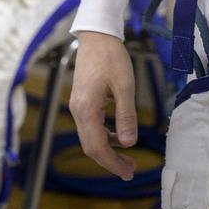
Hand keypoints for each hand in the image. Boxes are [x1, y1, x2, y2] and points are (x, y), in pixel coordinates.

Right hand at [69, 31, 137, 179]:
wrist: (96, 35)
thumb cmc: (111, 57)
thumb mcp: (124, 86)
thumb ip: (126, 116)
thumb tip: (128, 143)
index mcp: (87, 109)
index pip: (97, 147)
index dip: (112, 163)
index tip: (128, 172)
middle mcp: (78, 110)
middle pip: (90, 146)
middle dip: (110, 161)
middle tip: (130, 170)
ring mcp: (78, 105)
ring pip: (90, 137)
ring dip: (107, 149)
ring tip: (127, 156)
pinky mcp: (82, 100)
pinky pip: (90, 126)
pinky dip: (104, 136)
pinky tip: (118, 136)